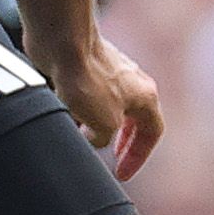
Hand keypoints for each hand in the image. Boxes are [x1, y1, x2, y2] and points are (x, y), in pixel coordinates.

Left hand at [49, 33, 164, 180]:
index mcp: (145, 96)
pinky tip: (63, 114)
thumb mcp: (104, 125)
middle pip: (132, 119)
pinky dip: (77, 108)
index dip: (138, 156)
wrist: (61, 42)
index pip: (152, 133)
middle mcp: (131, 82)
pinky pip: (84, 94)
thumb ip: (103, 140)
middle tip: (112, 157)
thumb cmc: (87, 80)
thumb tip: (91, 137)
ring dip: (94, 124)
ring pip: (105, 106)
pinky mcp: (82, 66)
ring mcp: (107, 72)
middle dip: (121, 140)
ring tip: (81, 135)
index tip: (122, 172)